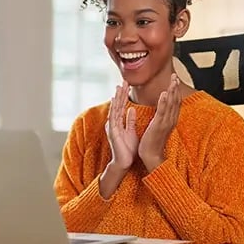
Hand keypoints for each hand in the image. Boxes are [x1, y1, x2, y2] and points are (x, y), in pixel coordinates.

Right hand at [99, 81, 137, 198]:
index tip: (127, 85)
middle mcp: (114, 123)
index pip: (121, 106)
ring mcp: (112, 126)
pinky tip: (115, 101)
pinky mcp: (112, 131)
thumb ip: (130, 120)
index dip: (124, 95)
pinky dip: (114, 108)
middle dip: (120, 93)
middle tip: (124, 81)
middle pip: (117, 104)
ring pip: (114, 108)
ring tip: (120, 87)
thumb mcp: (131, 131)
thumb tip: (131, 109)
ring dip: (117, 98)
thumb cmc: (128, 149)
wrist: (124, 162)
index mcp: (119, 122)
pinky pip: (113, 117)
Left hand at [138, 74, 181, 171]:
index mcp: (170, 120)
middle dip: (175, 87)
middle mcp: (170, 120)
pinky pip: (162, 112)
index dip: (175, 91)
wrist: (151, 156)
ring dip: (172, 91)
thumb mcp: (158, 126)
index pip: (175, 103)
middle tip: (175, 75)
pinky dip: (164, 102)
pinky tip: (165, 93)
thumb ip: (161, 117)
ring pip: (171, 104)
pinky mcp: (159, 126)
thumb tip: (161, 109)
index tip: (175, 80)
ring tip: (173, 80)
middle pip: (176, 101)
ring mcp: (166, 123)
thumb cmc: (152, 142)